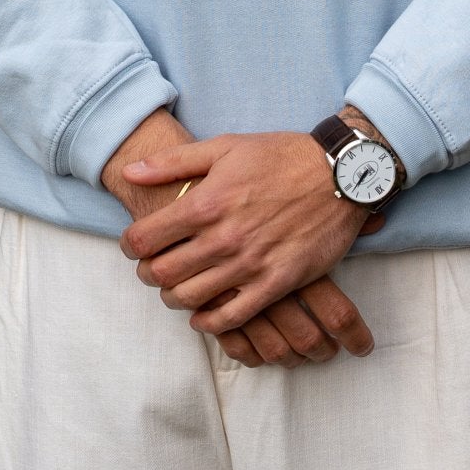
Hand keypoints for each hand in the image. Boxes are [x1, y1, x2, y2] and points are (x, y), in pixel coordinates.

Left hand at [119, 129, 373, 336]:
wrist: (339, 174)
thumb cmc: (280, 156)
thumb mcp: (225, 146)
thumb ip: (174, 162)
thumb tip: (130, 172)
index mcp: (206, 202)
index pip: (145, 239)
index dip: (131, 245)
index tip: (135, 244)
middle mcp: (223, 237)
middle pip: (162, 273)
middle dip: (148, 273)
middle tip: (153, 267)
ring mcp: (250, 264)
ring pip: (190, 298)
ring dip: (174, 296)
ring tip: (177, 286)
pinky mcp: (276, 283)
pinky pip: (231, 317)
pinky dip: (209, 322)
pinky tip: (203, 315)